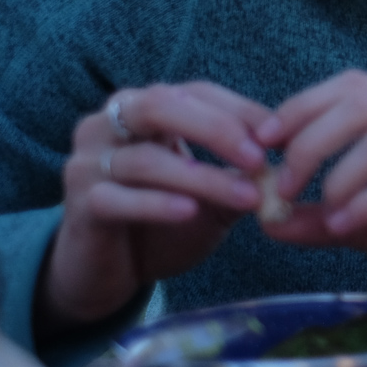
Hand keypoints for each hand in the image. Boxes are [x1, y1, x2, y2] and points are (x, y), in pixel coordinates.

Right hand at [39, 83, 269, 335]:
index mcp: (144, 109)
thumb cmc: (166, 222)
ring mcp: (88, 163)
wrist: (111, 273)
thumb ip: (242, 176)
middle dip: (216, 129)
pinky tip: (191, 212)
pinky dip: (158, 203)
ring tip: (247, 198)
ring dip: (203, 178)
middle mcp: (108, 124)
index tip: (279, 136)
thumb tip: (287, 162)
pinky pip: (117, 198)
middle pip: (162, 106)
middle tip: (259, 159)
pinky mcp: (78, 204)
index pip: (196, 93)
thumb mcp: (213, 196)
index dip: (240, 110)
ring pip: (146, 159)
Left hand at [255, 71, 366, 314]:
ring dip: (335, 175)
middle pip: (362, 102)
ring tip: (317, 210)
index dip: (301, 107)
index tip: (262, 143)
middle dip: (309, 140)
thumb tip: (268, 222)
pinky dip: (366, 203)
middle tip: (279, 183)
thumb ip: (333, 218)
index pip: (354, 85)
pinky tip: (344, 225)